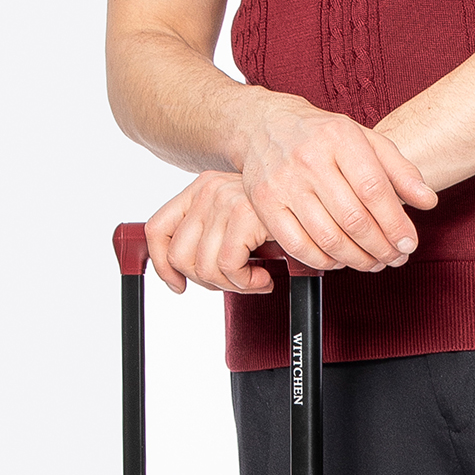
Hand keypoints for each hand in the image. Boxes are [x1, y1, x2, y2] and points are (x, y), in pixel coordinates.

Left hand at [145, 173, 273, 296]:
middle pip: (180, 257)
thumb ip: (210, 235)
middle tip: (234, 281)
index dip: (161, 265)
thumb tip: (181, 274)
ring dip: (231, 285)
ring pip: (204, 267)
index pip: (158, 229)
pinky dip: (246, 283)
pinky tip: (263, 278)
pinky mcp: (245, 214)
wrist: (317, 194)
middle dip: (207, 281)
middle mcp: (208, 190)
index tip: (178, 285)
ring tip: (253, 279)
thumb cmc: (279, 215)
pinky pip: (229, 267)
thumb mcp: (236, 220)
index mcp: (200, 188)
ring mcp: (225, 200)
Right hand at [235, 92, 438, 272]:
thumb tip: (427, 201)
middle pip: (353, 218)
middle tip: (395, 258)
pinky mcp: (264, 204)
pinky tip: (340, 259)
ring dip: (357, 259)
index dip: (395, 223)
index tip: (409, 243)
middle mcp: (308, 158)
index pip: (374, 189)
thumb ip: (400, 170)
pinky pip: (297, 245)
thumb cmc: (322, 135)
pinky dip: (324, 261)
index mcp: (339, 138)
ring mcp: (282, 182)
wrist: (265, 125)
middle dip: (381, 247)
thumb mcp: (366, 140)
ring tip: (373, 262)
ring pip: (327, 237)